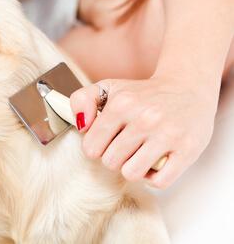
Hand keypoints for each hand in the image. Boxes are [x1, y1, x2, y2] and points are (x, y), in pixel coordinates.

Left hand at [69, 75, 218, 188]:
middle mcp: (144, 118)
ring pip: (132, 174)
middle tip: (126, 147)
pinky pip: (159, 181)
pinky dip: (154, 177)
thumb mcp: (107, 88)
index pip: (91, 147)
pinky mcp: (187, 149)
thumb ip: (81, 100)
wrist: (187, 87)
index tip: (107, 141)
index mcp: (121, 104)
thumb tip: (81, 126)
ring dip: (133, 169)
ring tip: (139, 154)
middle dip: (115, 158)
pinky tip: (156, 162)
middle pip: (110, 162)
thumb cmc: (142, 93)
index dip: (96, 148)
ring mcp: (167, 134)